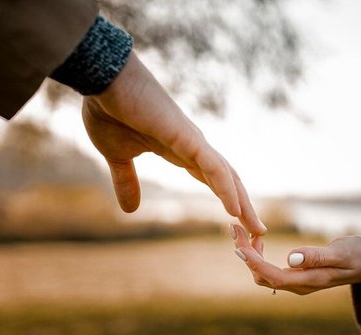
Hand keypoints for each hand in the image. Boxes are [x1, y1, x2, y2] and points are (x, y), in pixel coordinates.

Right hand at [82, 51, 266, 235]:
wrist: (102, 78)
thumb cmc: (110, 110)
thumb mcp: (118, 157)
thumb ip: (127, 181)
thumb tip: (130, 210)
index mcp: (181, 152)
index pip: (212, 179)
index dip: (227, 198)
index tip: (238, 221)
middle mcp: (193, 147)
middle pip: (227, 180)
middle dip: (244, 205)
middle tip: (258, 230)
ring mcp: (192, 141)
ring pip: (226, 176)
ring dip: (243, 203)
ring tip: (256, 227)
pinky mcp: (186, 136)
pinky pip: (212, 167)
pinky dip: (225, 188)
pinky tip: (235, 209)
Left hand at [231, 224, 360, 294]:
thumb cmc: (358, 256)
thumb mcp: (341, 253)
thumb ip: (317, 256)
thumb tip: (290, 258)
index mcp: (309, 281)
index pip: (274, 276)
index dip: (255, 263)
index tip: (239, 247)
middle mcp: (299, 285)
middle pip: (262, 276)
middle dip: (246, 255)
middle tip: (235, 229)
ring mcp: (297, 281)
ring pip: (264, 273)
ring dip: (250, 254)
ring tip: (243, 232)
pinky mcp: (296, 274)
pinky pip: (270, 268)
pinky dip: (259, 254)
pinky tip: (257, 239)